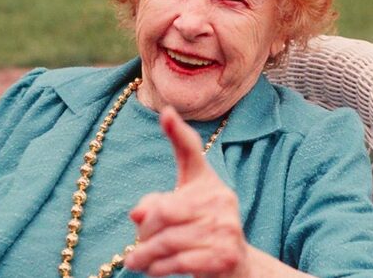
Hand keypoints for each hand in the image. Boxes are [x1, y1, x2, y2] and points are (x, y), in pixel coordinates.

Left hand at [124, 106, 249, 277]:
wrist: (237, 268)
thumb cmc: (200, 231)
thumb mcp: (179, 211)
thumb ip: (156, 204)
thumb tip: (137, 212)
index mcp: (206, 180)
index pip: (191, 151)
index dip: (177, 132)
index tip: (166, 111)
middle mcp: (220, 197)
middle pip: (164, 209)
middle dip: (144, 231)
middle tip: (134, 247)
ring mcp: (226, 226)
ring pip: (168, 239)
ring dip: (145, 255)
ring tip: (135, 262)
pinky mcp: (225, 255)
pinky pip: (180, 261)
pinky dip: (159, 269)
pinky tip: (152, 270)